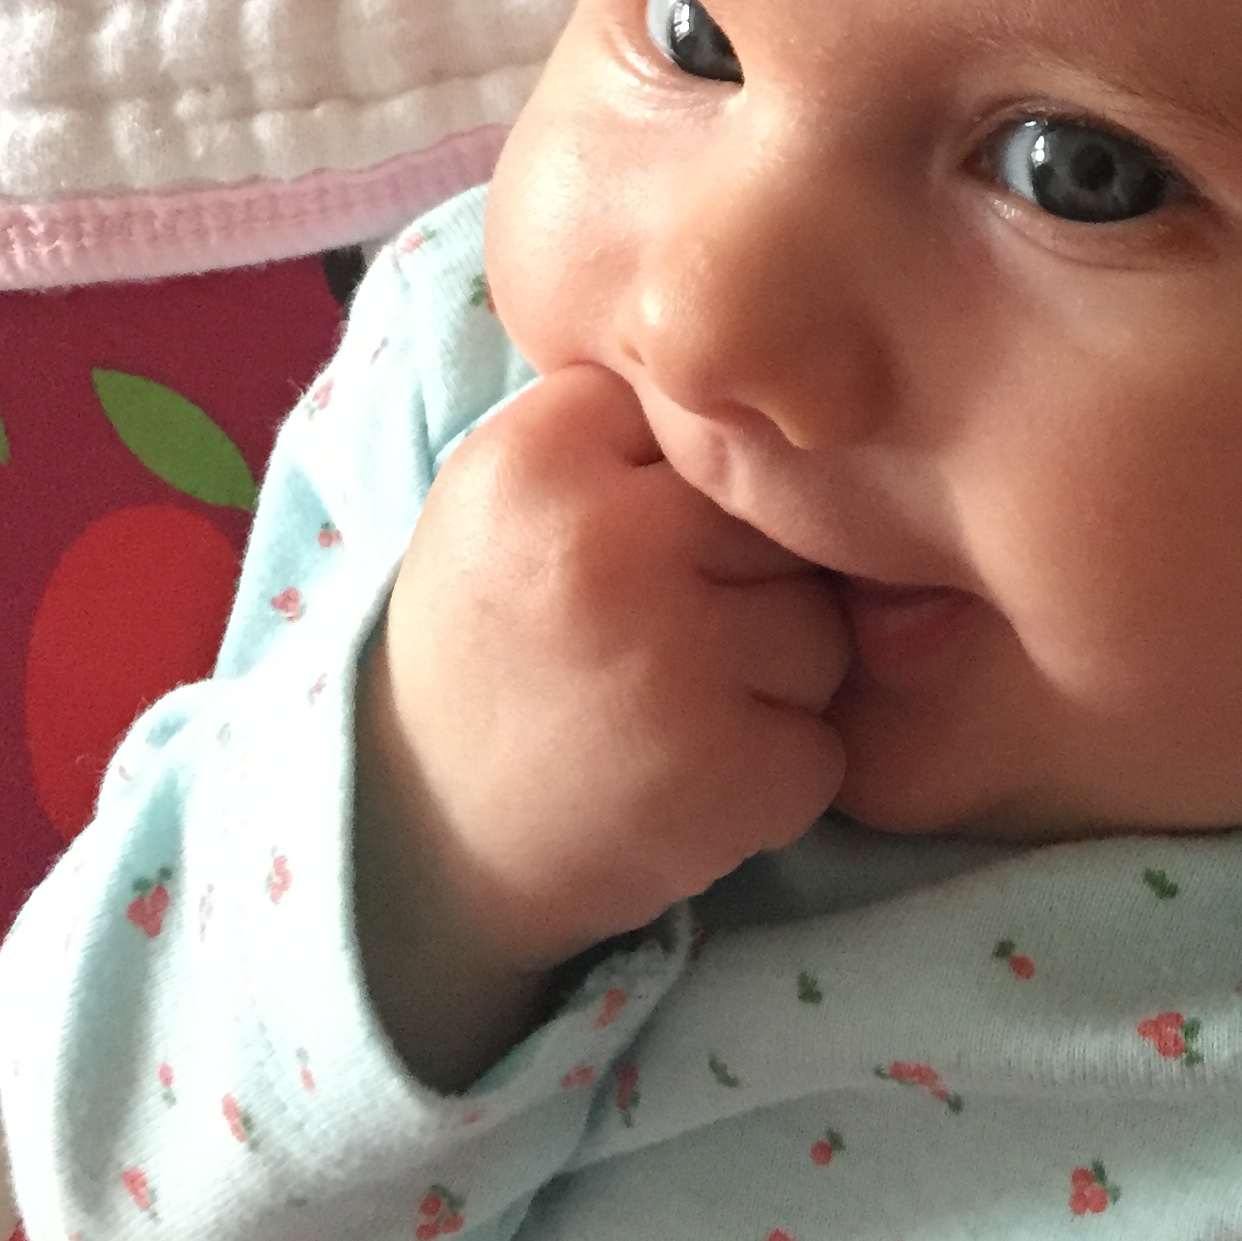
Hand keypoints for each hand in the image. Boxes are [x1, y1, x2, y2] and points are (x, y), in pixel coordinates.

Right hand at [355, 362, 848, 1086]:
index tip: (623, 546)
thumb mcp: (513, 490)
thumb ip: (631, 424)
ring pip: (822, 631)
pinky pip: (822, 748)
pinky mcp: (716, 775)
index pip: (707, 422)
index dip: (688, 493)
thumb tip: (803, 401)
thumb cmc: (495, 639)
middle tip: (651, 639)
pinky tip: (681, 782)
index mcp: (540, 453)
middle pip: (781, 521)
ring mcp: (666, 662)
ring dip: (771, 684)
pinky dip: (772, 778)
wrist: (419, 839)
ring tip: (663, 709)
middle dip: (748, 582)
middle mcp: (603, 543)